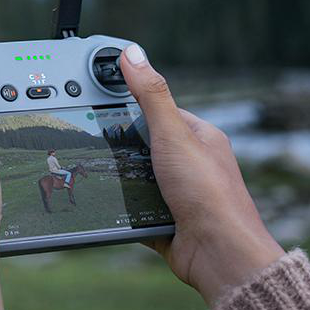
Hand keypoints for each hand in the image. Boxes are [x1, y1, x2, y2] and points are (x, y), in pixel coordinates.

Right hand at [119, 46, 283, 305]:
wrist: (220, 256)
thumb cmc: (209, 195)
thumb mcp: (174, 135)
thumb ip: (152, 96)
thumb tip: (133, 54)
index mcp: (199, 137)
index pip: (159, 111)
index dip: (130, 103)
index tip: (99, 98)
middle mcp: (191, 164)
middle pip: (144, 145)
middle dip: (120, 145)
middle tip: (90, 138)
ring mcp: (179, 194)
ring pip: (137, 178)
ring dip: (121, 178)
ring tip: (93, 170)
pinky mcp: (166, 221)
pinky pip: (134, 209)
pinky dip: (122, 208)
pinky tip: (107, 204)